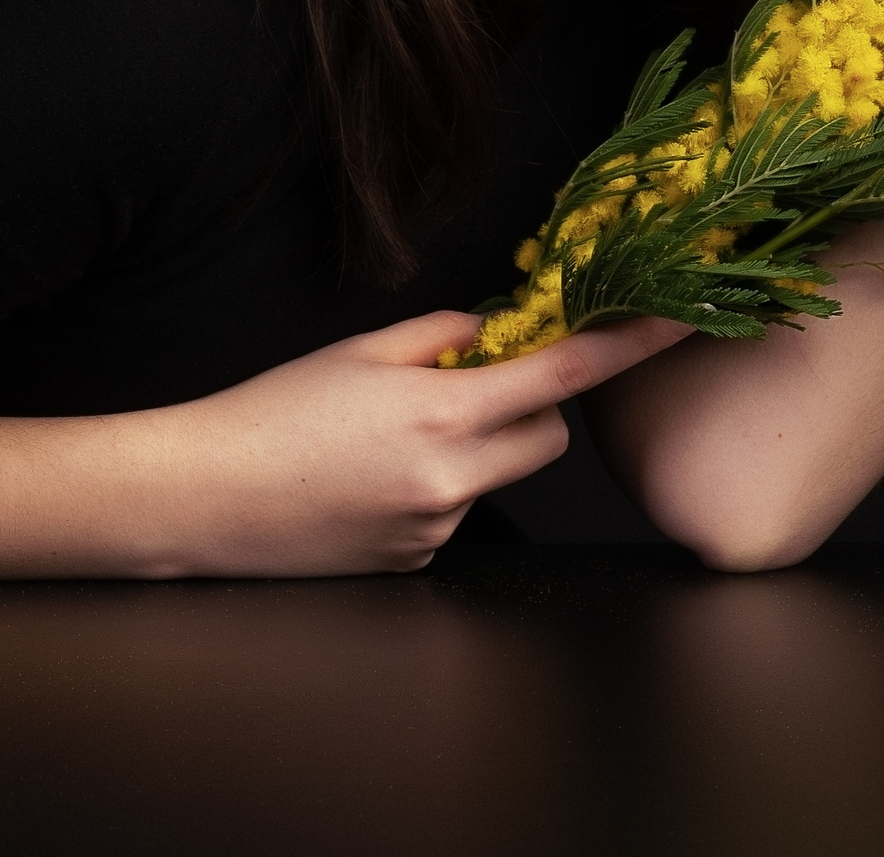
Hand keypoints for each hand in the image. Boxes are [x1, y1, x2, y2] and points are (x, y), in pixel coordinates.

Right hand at [163, 310, 689, 575]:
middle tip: (471, 386)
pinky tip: (368, 481)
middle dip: (532, 407)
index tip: (679, 320)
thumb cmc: (271, 413)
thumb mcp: (358, 351)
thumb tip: (495, 330)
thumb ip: (441, 336)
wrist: (204, 496)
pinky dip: (432, 490)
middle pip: (548, 437)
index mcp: (441, 412)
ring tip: (386, 441)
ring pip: (497, 476)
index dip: (629, 346)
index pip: (562, 374)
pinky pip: (454, 513)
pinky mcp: (414, 562)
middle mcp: (451, 478)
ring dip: (473, 450)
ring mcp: (435, 528)